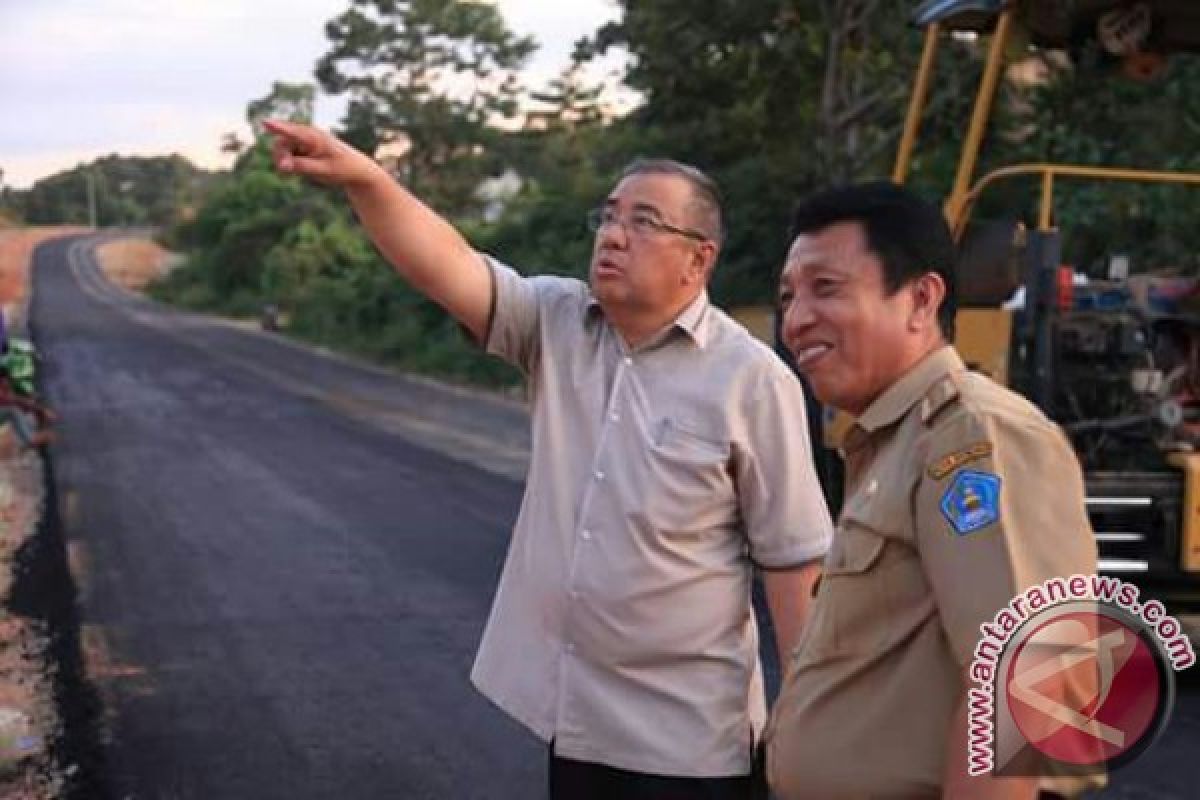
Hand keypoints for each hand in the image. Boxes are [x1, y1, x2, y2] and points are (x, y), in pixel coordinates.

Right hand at [263, 119, 379, 188]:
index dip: (278, 128)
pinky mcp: (302, 147)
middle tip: (285, 171)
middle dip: (280, 156)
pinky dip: (288, 162)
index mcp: (315, 138)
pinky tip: (299, 169)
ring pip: (282, 148)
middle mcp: (307, 135)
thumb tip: (282, 165)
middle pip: (282, 142)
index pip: (293, 132)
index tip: (265, 122)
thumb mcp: (324, 171)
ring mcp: (304, 140)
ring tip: (298, 171)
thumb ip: (303, 167)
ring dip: (284, 160)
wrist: (356, 170)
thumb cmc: (343, 169)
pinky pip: (287, 153)